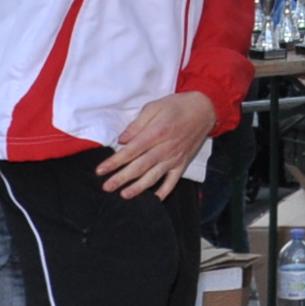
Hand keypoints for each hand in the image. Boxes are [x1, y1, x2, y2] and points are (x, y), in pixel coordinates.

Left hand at [98, 91, 215, 198]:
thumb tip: (122, 140)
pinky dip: (164, 191)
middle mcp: (165, 148)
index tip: (100, 170)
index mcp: (156, 133)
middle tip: (107, 187)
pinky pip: (173, 181)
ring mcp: (174, 158)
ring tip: (124, 195)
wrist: (204, 109)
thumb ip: (137, 124)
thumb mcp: (154, 107)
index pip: (131, 151)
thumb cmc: (177, 106)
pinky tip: (154, 199)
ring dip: (139, 188)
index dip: (115, 162)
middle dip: (121, 178)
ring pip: (154, 176)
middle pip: (140, 166)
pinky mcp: (182, 163)